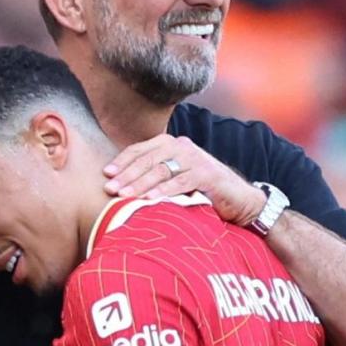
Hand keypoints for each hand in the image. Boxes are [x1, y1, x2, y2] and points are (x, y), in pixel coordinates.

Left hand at [104, 135, 264, 225]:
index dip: (122, 161)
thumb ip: (155, 176)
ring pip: (162, 169)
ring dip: (140, 183)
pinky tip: (150, 199)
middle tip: (110, 188)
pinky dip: (165, 191)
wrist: (239, 200)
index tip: (106, 174)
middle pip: (148, 159)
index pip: (141, 149)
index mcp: (171, 145)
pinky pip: (182, 182)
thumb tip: (121, 186)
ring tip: (124, 195)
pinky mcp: (208, 175)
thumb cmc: (202, 191)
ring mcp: (197, 159)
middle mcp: (183, 147)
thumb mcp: (175, 179)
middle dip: (127, 174)